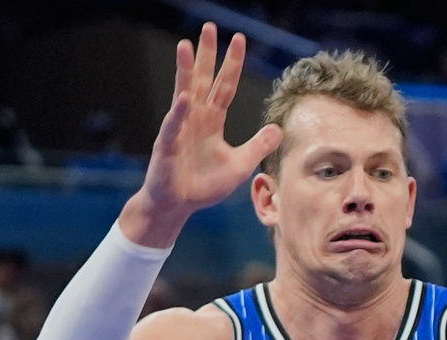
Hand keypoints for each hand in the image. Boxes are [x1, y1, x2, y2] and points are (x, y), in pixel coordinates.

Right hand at [128, 22, 282, 239]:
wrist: (178, 205)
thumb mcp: (240, 165)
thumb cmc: (204, 185)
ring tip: (185, 45)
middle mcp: (195, 119)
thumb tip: (279, 128)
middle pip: (202, 80)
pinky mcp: (167, 146)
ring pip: (183, 93)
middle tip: (210, 27)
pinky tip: (185, 98)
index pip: (224, 86)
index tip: (239, 39)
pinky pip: (174, 126)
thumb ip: (258, 146)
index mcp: (212, 121)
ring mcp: (179, 130)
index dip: (232, 64)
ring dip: (185, 70)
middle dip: (207, 55)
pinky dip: (179, 113)